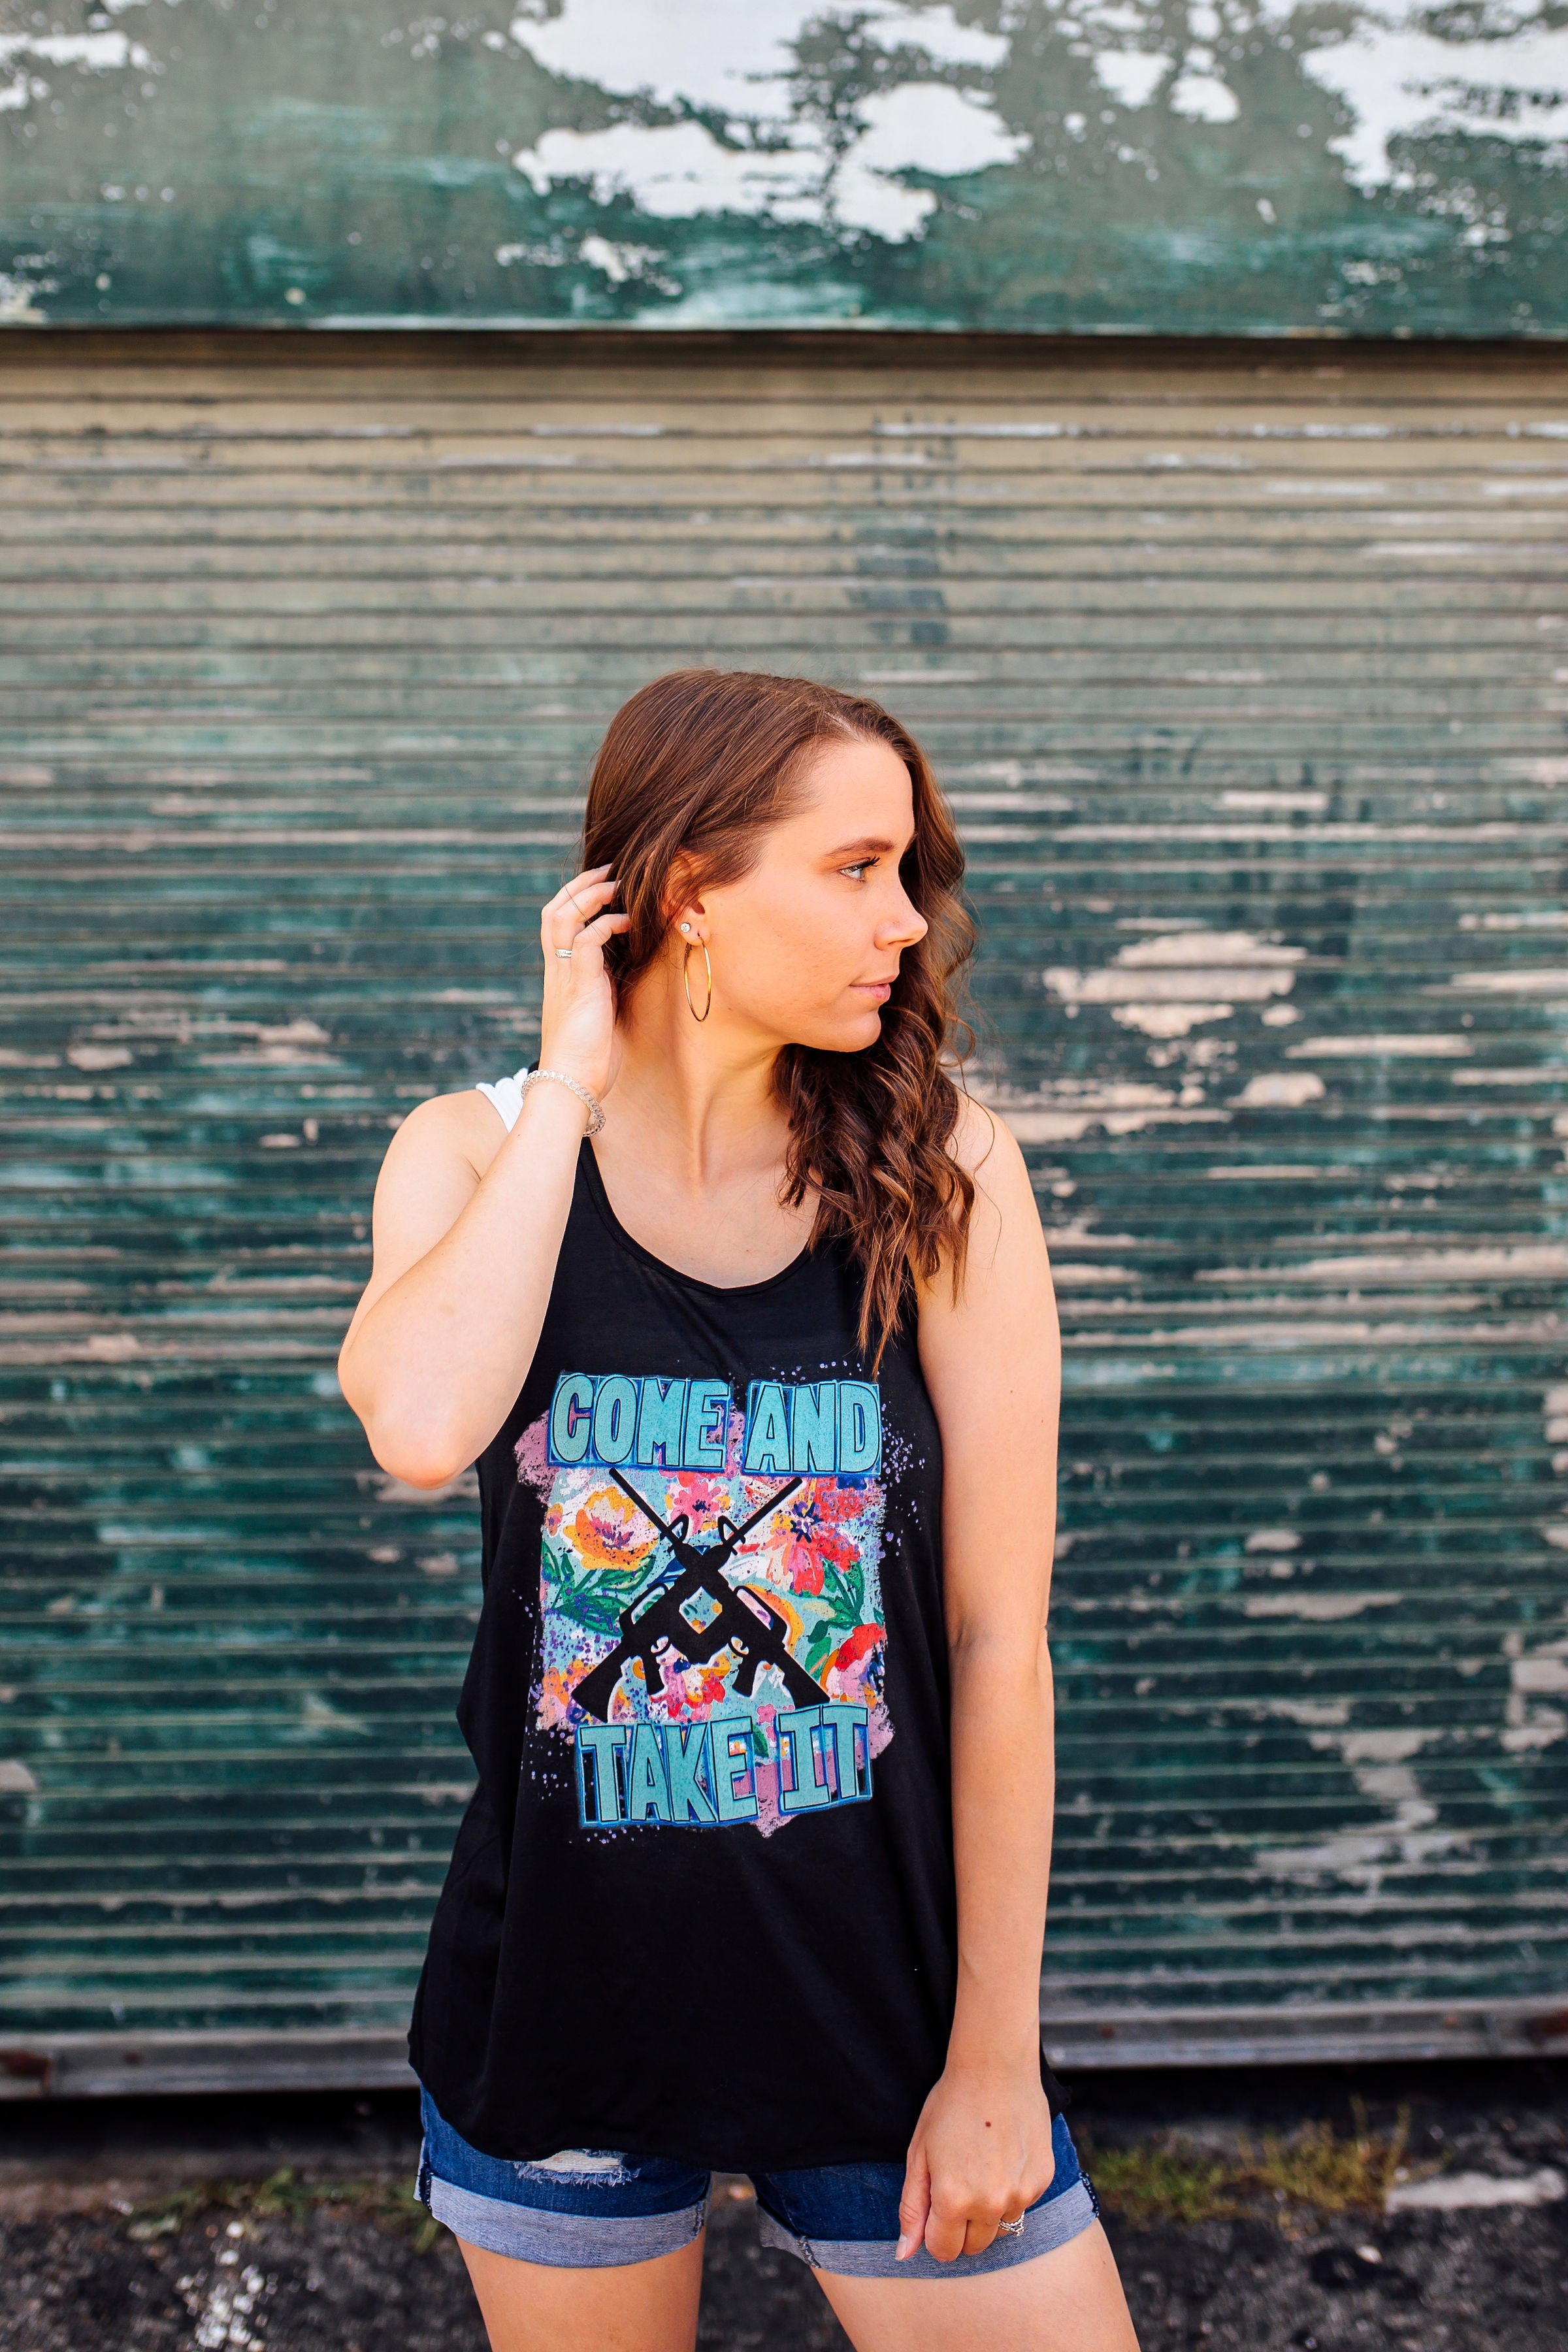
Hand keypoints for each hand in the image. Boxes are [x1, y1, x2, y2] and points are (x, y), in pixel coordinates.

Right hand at [537, 864, 629, 1104]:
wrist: (570, 1087)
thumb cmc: (588, 1059)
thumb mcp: (599, 1013)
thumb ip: (605, 988)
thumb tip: (625, 972)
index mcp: (560, 975)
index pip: (557, 923)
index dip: (576, 898)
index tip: (603, 883)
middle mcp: (556, 970)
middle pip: (553, 910)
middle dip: (580, 885)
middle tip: (610, 869)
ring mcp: (564, 976)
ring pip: (562, 917)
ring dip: (590, 895)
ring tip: (617, 884)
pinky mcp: (580, 986)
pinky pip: (586, 940)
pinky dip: (607, 924)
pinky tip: (629, 922)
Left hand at [896, 2060, 1055, 2263]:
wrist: (995, 2067)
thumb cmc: (950, 2105)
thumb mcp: (919, 2153)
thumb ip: (912, 2208)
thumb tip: (904, 2254)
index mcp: (953, 2199)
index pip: (944, 2251)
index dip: (935, 2231)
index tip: (937, 2204)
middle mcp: (990, 2204)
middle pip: (974, 2247)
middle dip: (961, 2225)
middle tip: (958, 2182)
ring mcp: (1020, 2194)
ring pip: (1000, 2228)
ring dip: (988, 2210)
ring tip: (981, 2166)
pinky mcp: (1042, 2182)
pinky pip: (1022, 2205)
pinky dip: (1011, 2191)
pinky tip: (1003, 2157)